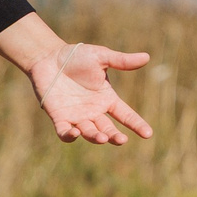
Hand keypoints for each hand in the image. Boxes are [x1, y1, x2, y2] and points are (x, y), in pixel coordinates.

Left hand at [29, 43, 154, 144]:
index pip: (126, 115)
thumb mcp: (102, 57)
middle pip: (108, 129)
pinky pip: (65, 132)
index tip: (148, 134)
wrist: (48, 57)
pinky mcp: (59, 117)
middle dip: (114, 136)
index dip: (137, 125)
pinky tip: (75, 133)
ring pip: (89, 133)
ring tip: (102, 138)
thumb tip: (147, 57)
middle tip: (121, 139)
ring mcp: (76, 116)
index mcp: (107, 99)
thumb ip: (122, 61)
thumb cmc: (76, 56)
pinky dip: (70, 135)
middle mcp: (94, 111)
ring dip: (96, 137)